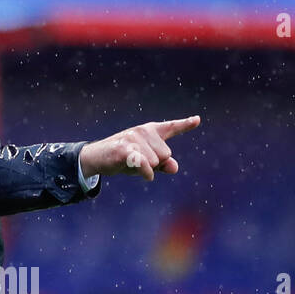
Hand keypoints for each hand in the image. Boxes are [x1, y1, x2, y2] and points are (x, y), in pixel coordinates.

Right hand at [78, 115, 200, 180]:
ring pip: (156, 161)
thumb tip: (174, 167)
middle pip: (166, 155)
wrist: (97, 158)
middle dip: (154, 164)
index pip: (171, 127)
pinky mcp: (126, 149)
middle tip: (136, 161)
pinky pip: (145, 164)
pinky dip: (146, 173)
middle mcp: (143, 131)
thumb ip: (163, 164)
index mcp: (150, 131)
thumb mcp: (145, 162)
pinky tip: (142, 173)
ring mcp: (134, 138)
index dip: (185, 124)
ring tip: (130, 163)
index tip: (197, 120)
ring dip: (145, 169)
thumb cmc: (122, 159)